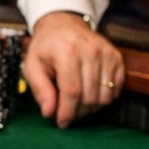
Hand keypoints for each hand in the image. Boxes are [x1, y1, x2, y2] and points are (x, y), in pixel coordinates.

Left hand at [22, 11, 123, 128]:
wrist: (64, 25)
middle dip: (77, 112)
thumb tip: (49, 112)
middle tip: (67, 112)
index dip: (67, 113)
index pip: (72, 92)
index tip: (61, 122)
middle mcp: (91, 52)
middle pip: (90, 98)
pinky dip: (103, 98)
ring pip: (104, 97)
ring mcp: (107, 54)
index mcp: (67, 52)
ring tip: (77, 103)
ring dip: (91, 108)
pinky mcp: (116, 58)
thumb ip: (40, 89)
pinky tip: (90, 93)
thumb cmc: (46, 48)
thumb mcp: (32, 65)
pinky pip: (115, 90)